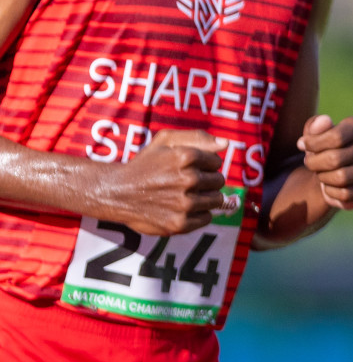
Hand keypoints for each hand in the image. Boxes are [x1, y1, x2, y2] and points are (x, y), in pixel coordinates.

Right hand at [99, 129, 227, 235]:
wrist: (117, 192)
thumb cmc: (145, 164)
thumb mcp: (166, 140)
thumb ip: (198, 137)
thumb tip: (226, 144)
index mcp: (186, 156)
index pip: (217, 162)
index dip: (205, 165)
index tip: (190, 168)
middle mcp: (187, 180)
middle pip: (219, 181)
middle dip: (206, 181)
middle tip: (187, 183)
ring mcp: (184, 203)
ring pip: (216, 200)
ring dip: (205, 198)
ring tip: (185, 196)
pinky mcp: (179, 224)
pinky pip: (207, 218)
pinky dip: (199, 215)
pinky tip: (182, 209)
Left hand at [297, 115, 352, 210]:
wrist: (329, 172)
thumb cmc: (321, 149)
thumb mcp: (314, 134)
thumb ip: (316, 125)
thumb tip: (324, 121)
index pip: (336, 137)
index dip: (313, 144)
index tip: (302, 145)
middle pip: (335, 159)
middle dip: (315, 163)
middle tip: (310, 163)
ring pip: (341, 178)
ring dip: (323, 178)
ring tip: (321, 174)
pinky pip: (347, 195)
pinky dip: (332, 193)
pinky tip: (330, 187)